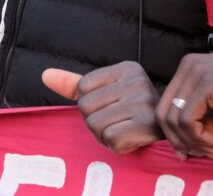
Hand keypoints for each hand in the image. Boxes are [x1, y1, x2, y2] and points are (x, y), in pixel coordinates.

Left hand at [43, 62, 161, 153]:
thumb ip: (74, 85)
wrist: (167, 135)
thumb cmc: (130, 111)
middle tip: (117, 123)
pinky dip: (116, 145)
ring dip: (104, 135)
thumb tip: (45, 75)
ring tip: (123, 131)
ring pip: (95, 124)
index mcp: (127, 69)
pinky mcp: (148, 126)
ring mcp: (145, 103)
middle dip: (95, 121)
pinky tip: (130, 140)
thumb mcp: (104, 92)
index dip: (90, 104)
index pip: (82, 88)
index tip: (111, 107)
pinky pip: (110, 138)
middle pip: (85, 107)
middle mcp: (138, 82)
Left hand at [156, 53, 212, 158]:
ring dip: (193, 143)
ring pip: (173, 119)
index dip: (172, 134)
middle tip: (199, 155)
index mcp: (190, 69)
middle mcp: (189, 66)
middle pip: (163, 113)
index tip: (189, 152)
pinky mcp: (208, 83)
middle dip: (179, 141)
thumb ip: (202, 120)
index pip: (164, 106)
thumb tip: (180, 150)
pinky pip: (188, 121)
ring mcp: (198, 71)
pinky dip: (201, 139)